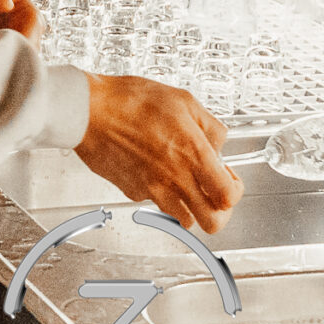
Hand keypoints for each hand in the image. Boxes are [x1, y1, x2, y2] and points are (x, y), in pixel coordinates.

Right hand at [75, 74, 241, 233]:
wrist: (89, 111)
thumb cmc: (130, 101)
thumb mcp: (183, 100)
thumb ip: (209, 125)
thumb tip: (219, 142)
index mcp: (192, 154)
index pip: (227, 196)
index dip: (235, 192)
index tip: (230, 180)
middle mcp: (175, 178)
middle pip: (212, 223)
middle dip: (219, 213)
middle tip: (214, 194)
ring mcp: (153, 189)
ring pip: (184, 220)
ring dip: (191, 207)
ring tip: (186, 184)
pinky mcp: (133, 192)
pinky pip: (156, 202)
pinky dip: (161, 193)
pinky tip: (156, 169)